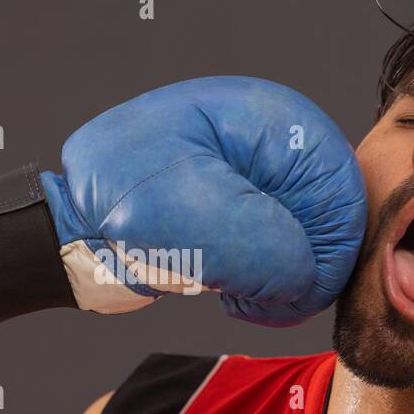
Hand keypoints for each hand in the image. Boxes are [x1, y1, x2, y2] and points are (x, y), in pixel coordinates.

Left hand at [0, 76, 366, 358]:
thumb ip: (270, 253)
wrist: (72, 226)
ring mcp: (260, 175)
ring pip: (307, 241)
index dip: (325, 252)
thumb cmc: (119, 206)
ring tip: (237, 289)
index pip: (340, 193)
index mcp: (269, 120)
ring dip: (281, 278)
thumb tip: (308, 281)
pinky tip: (233, 287)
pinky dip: (266, 279)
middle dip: (299, 266)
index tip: (290, 288)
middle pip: (329, 218)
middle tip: (255, 293)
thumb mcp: (197, 226)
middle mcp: (273, 140)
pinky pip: (283, 251)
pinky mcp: (246, 207)